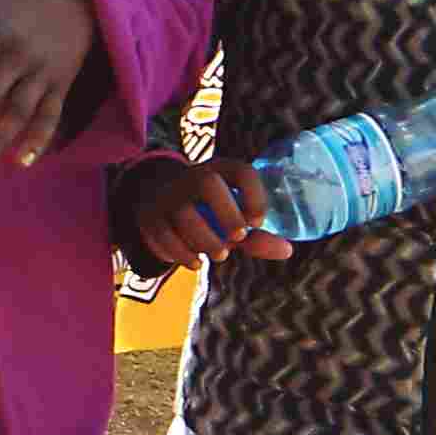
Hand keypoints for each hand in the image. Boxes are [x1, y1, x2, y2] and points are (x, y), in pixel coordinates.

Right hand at [112, 154, 290, 271]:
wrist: (158, 196)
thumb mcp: (233, 216)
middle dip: (226, 213)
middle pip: (206, 183)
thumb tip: (287, 250)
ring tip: (219, 255)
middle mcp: (191, 176)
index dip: (254, 194)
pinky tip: (195, 263)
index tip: (258, 221)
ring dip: (205, 240)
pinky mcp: (149, 215)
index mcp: (220, 170)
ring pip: (183, 213)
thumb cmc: (209, 210)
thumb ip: (257, 235)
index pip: (241, 171)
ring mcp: (167, 195)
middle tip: (238, 238)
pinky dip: (181, 253)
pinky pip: (162, 234)